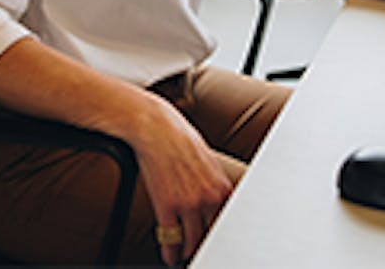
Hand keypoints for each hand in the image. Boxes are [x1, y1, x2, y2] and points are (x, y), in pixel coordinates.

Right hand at [130, 95, 233, 265]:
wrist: (156, 128)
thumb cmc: (180, 138)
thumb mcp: (208, 160)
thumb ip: (214, 183)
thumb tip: (218, 198)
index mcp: (221, 187)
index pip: (228, 222)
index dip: (224, 236)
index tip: (220, 242)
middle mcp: (208, 198)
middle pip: (212, 235)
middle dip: (207, 244)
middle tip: (204, 251)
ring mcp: (187, 204)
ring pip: (192, 241)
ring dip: (188, 251)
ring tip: (185, 255)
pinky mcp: (166, 206)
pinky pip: (170, 239)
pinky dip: (170, 253)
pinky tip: (170, 257)